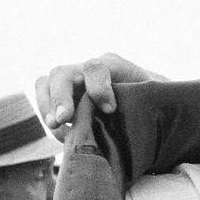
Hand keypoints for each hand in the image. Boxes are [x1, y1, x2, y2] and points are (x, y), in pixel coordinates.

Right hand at [35, 53, 165, 139]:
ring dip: (47, 105)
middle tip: (64, 120)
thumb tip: (153, 112)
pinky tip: (61, 133)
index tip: (110, 109)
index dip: (99, 88)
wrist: (144, 103)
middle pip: (62, 73)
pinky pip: (44, 98)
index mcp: (113, 66)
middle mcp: (87, 70)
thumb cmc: (152, 101)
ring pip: (46, 83)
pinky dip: (47, 114)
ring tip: (56, 127)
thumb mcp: (156, 97)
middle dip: (60, 97)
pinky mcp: (62, 96)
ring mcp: (72, 82)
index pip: (97, 68)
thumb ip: (151, 101)